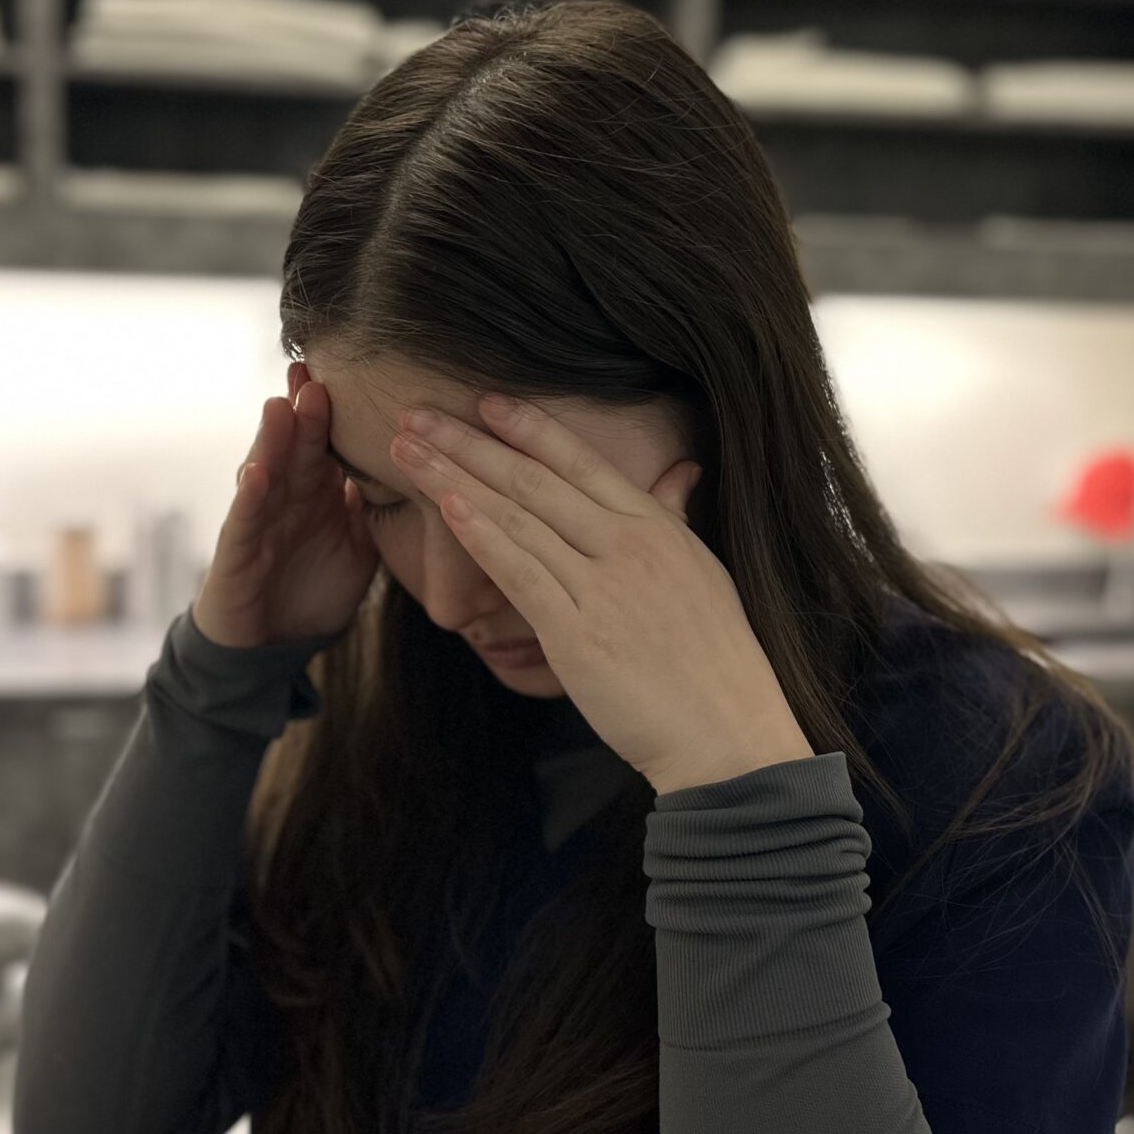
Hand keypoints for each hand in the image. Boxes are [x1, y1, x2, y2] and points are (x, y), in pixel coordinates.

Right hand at [191, 364, 377, 648]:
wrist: (275, 644)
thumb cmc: (315, 589)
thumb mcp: (361, 547)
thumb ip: (380, 509)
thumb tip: (421, 470)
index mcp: (316, 492)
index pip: (324, 443)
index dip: (332, 412)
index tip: (346, 371)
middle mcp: (285, 498)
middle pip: (295, 447)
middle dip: (304, 411)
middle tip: (314, 373)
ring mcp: (258, 522)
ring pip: (265, 472)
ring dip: (273, 439)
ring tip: (283, 404)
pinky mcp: (235, 555)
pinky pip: (243, 522)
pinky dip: (249, 497)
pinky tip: (257, 473)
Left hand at [390, 394, 814, 793]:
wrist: (727, 732)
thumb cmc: (717, 661)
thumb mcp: (703, 573)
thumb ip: (674, 519)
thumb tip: (682, 469)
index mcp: (657, 527)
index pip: (580, 460)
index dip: (527, 426)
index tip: (482, 401)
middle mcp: (628, 545)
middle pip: (534, 479)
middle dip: (467, 442)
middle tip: (414, 414)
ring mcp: (603, 587)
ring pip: (516, 517)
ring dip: (453, 477)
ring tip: (406, 450)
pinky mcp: (579, 634)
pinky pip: (520, 574)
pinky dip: (480, 536)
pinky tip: (445, 507)